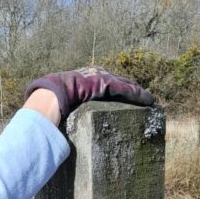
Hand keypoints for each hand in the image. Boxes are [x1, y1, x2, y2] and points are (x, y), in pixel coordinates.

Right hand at [25, 66, 154, 120]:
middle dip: (131, 90)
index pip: (105, 83)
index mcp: (85, 77)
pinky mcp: (108, 84)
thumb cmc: (49, 102)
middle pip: (119, 81)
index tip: (125, 96)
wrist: (51, 95)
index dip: (117, 89)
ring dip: (138, 94)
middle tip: (142, 100)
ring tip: (150, 102)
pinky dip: (139, 96)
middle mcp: (96, 73)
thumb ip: (65, 109)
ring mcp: (102, 77)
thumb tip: (58, 124)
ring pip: (125, 85)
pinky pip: (127, 90)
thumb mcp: (60, 103)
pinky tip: (149, 102)